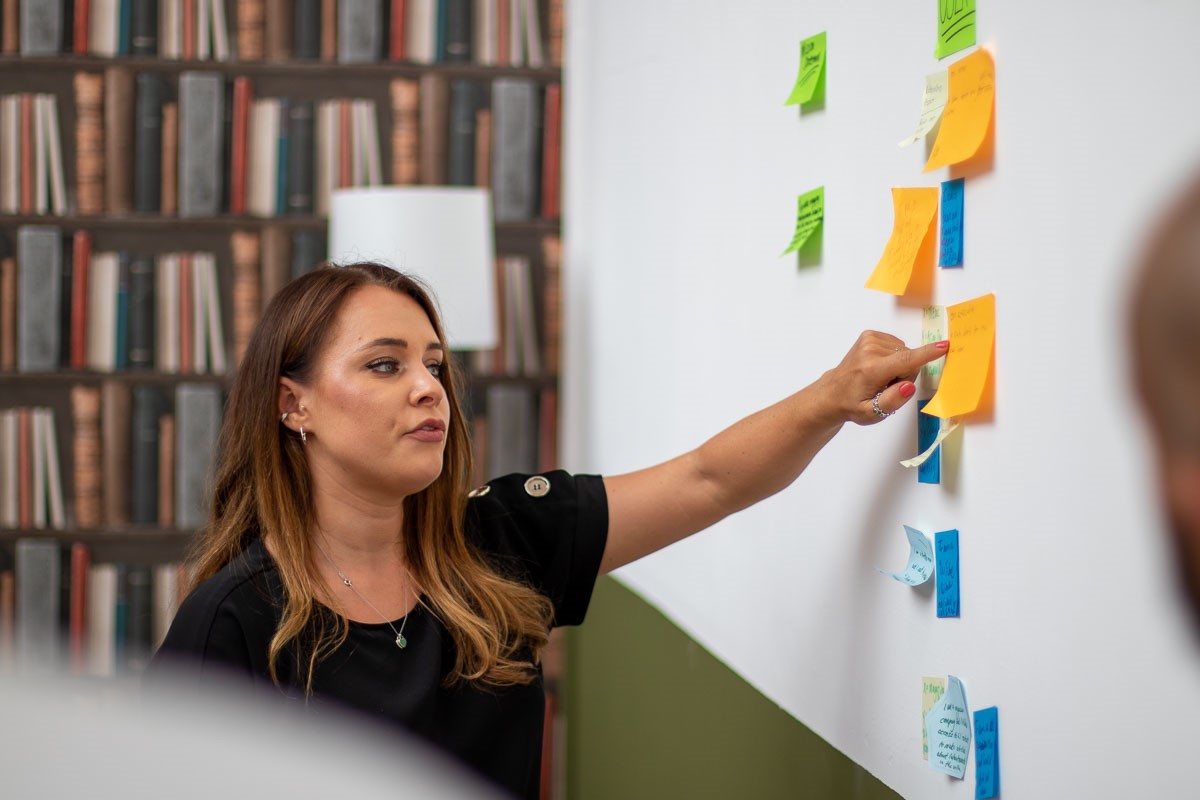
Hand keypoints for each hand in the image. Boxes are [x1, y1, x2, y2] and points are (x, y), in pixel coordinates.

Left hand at [818, 331, 949, 425]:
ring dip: (898, 366)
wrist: (832, 392)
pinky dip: (893, 357)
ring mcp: (869, 340)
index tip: (944, 345)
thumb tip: (908, 386)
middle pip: (909, 359)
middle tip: (887, 387)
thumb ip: (892, 401)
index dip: (927, 354)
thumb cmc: (853, 404)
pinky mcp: (870, 335)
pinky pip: (897, 346)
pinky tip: (878, 367)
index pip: (905, 360)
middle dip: (905, 374)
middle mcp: (870, 350)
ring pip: (904, 352)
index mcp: (872, 370)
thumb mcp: (871, 414)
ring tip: (880, 378)